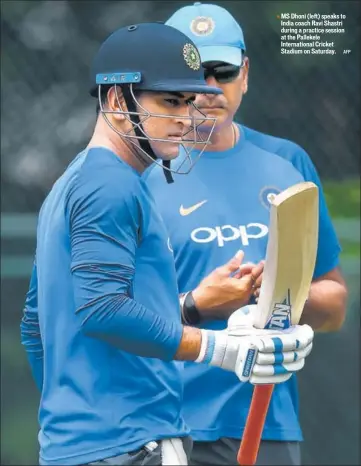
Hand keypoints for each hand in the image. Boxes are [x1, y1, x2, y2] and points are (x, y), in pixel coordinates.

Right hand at [192, 251, 263, 319]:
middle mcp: (246, 297)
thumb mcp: (220, 273)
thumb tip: (241, 253)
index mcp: (243, 287)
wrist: (199, 306)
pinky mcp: (238, 308)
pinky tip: (235, 284)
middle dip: (252, 273)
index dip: (257, 267)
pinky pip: (245, 296)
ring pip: (250, 289)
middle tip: (243, 268)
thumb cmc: (209, 288)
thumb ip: (233, 264)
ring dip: (247, 281)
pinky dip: (243, 288)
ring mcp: (242, 304)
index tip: (261, 262)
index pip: (256, 274)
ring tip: (238, 274)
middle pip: (255, 282)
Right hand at [195, 305, 313, 384]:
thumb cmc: (234, 330)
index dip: (303, 337)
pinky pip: (276, 377)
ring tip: (302, 354)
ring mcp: (258, 366)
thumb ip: (264, 317)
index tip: (308, 331)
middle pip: (290, 354)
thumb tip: (280, 314)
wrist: (218, 347)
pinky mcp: (255, 376)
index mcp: (261, 337)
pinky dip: (287, 373)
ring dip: (298, 361)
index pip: (290, 340)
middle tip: (308, 341)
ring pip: (285, 367)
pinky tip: (292, 367)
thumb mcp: (247, 317)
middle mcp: (261, 353)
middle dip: (303, 348)